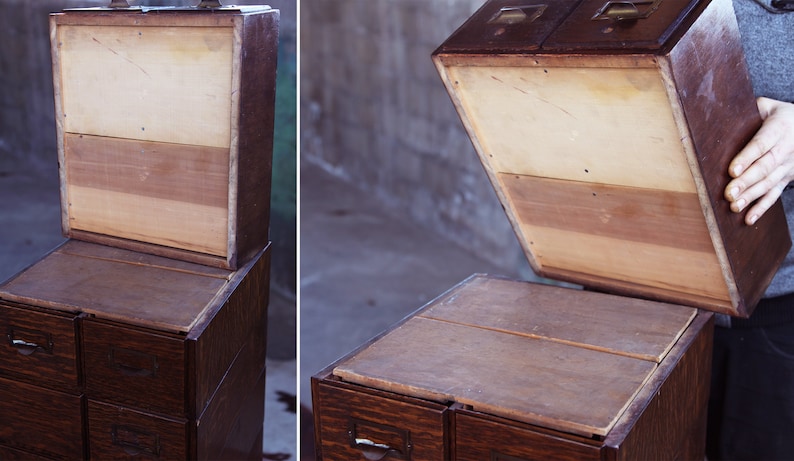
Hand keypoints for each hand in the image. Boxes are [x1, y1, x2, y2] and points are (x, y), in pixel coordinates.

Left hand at [725, 97, 793, 224]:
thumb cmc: (780, 115)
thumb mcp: (770, 106)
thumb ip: (753, 109)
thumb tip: (725, 112)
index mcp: (779, 128)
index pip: (761, 145)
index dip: (747, 157)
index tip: (732, 169)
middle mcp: (785, 149)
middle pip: (765, 168)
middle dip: (746, 182)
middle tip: (728, 193)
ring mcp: (787, 166)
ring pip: (769, 183)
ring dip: (751, 196)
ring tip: (734, 206)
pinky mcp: (786, 178)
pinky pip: (774, 194)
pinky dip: (762, 208)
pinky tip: (748, 218)